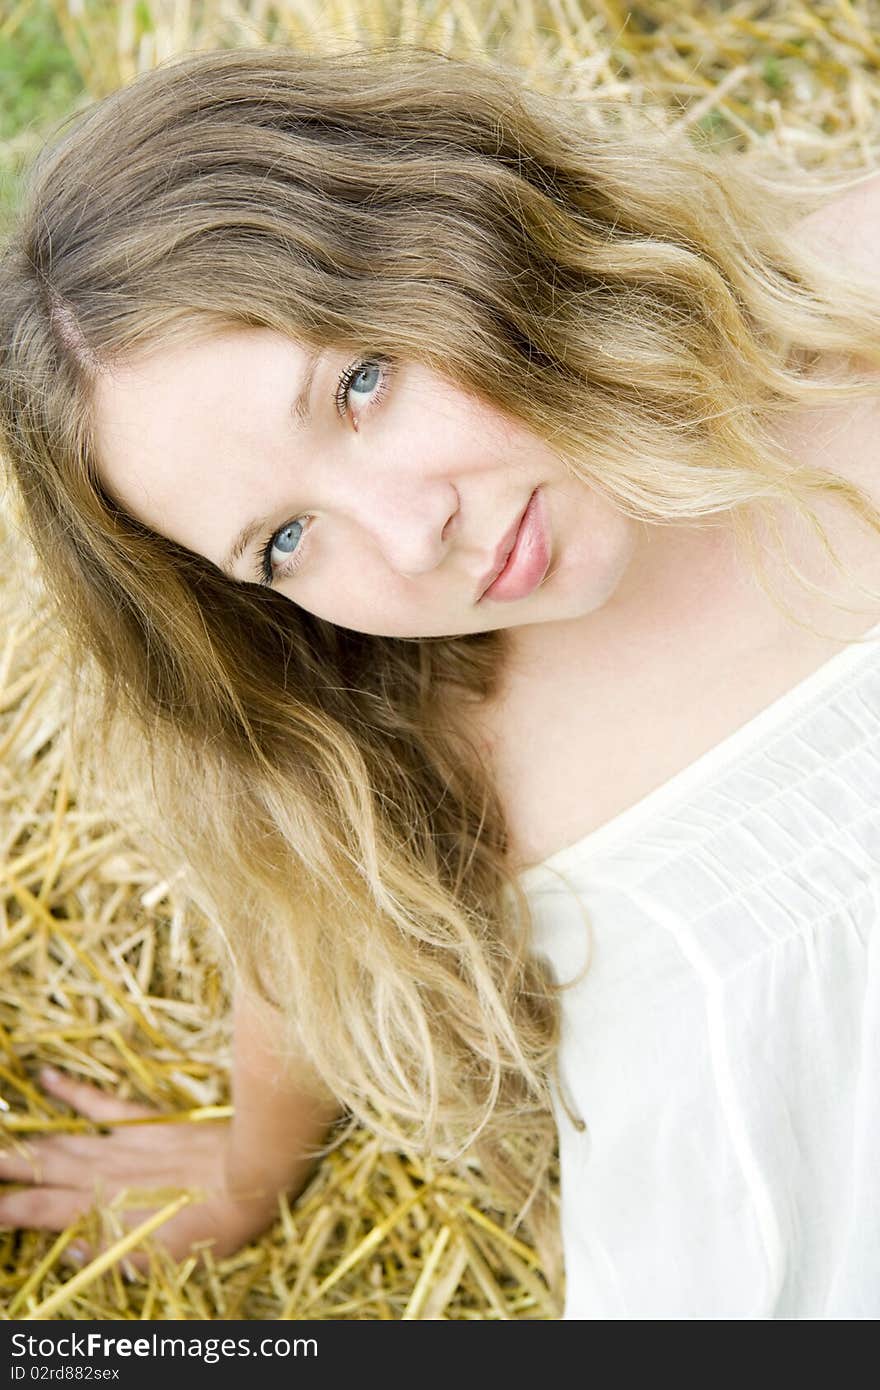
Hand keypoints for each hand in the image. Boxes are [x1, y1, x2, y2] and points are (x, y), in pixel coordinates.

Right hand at [0, 1068, 286, 1269]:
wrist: (248, 1177)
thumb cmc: (208, 1230)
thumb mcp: (157, 1261)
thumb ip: (107, 1257)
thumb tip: (67, 1248)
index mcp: (99, 1213)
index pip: (34, 1212)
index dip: (3, 1209)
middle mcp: (99, 1176)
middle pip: (37, 1170)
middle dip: (2, 1166)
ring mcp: (120, 1144)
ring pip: (59, 1140)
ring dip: (22, 1140)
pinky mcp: (143, 1122)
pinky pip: (100, 1102)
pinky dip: (72, 1089)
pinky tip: (47, 1077)